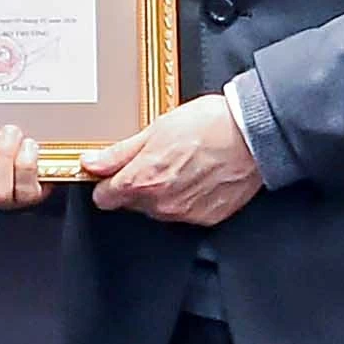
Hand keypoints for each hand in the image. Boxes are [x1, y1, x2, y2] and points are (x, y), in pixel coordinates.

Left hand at [83, 95, 261, 226]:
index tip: (112, 171)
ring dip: (161, 191)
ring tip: (180, 163)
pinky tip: (197, 175)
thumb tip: (91, 163)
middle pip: (131, 203)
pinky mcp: (207, 218)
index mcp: (142, 182)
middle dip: (136, 184)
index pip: (104, 198)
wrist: (252, 135)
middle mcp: (161, 205)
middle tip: (156, 157)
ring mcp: (185, 214)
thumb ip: (118, 153)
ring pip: (157, 209)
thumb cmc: (207, 125)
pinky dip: (186, 197)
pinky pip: (184, 212)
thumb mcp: (154, 129)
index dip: (106, 182)